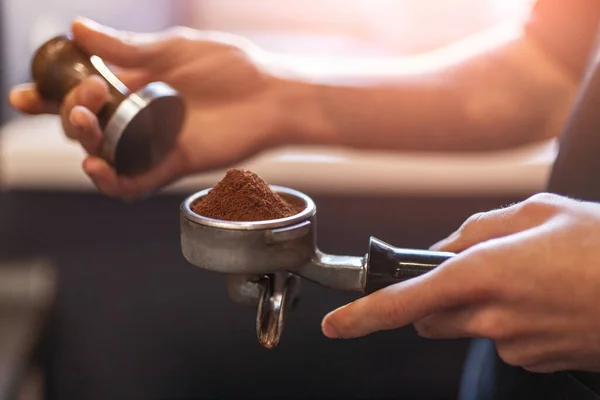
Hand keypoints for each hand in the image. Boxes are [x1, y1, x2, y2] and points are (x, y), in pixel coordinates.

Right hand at [9, 18, 303, 199]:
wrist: (271, 96)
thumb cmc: (232, 68)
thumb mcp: (176, 49)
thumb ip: (128, 48)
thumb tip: (77, 30)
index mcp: (135, 86)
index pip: (83, 93)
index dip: (50, 96)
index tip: (25, 95)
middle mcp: (139, 117)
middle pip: (86, 126)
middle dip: (70, 113)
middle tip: (86, 98)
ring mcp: (154, 144)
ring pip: (104, 156)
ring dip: (85, 145)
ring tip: (87, 127)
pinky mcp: (172, 165)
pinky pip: (135, 183)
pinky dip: (113, 181)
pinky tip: (100, 169)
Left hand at [322, 193, 599, 373]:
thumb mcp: (536, 213)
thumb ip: (476, 229)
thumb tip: (441, 250)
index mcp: (485, 274)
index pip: (405, 303)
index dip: (363, 317)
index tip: (335, 326)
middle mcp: (493, 316)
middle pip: (427, 317)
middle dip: (431, 297)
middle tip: (468, 270)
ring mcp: (515, 344)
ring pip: (463, 327)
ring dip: (473, 306)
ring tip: (523, 279)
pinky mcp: (534, 359)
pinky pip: (500, 339)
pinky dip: (505, 319)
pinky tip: (543, 299)